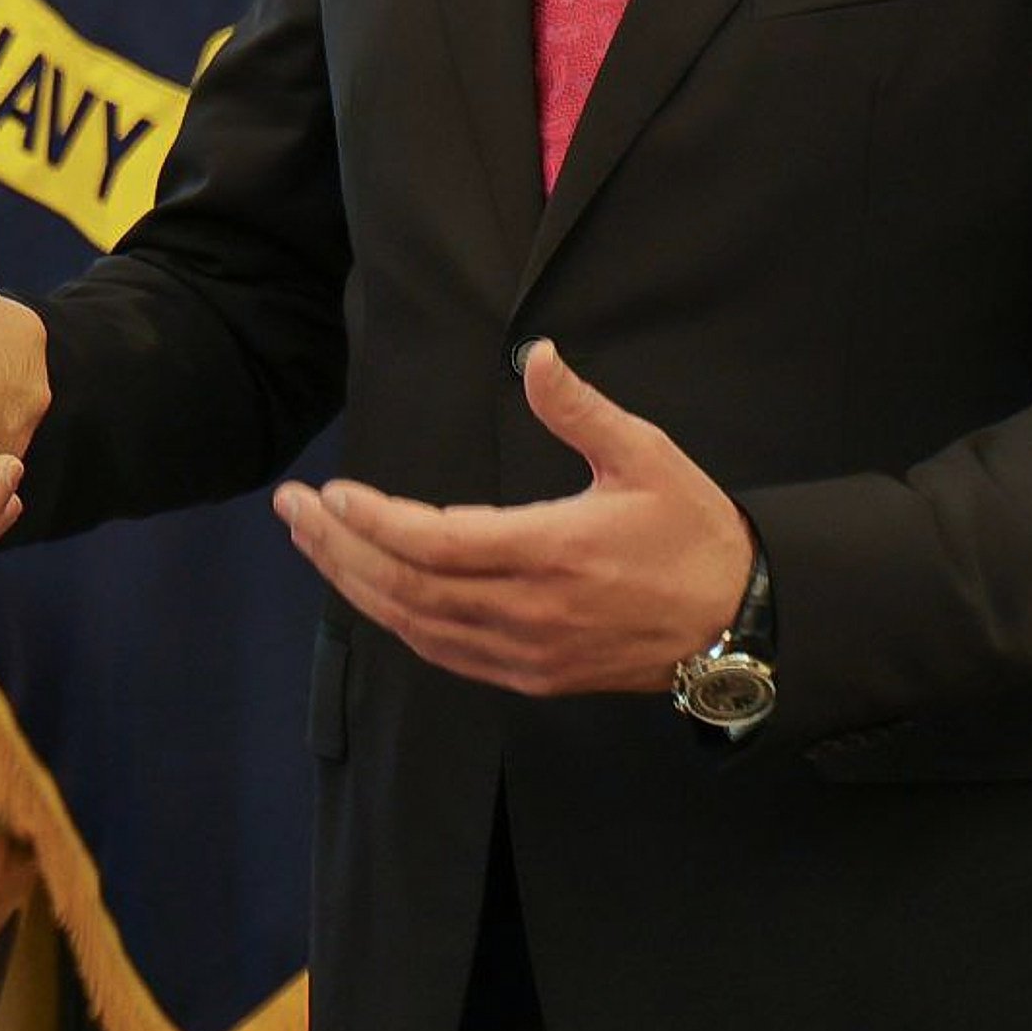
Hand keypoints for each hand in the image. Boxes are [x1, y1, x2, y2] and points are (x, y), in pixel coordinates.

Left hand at [274, 341, 749, 695]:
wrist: (739, 623)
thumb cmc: (693, 533)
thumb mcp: (646, 456)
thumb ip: (579, 409)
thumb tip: (536, 353)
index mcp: (552, 552)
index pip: (435, 543)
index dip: (373, 521)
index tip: (330, 493)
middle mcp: (529, 611)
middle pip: (406, 587)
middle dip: (338, 548)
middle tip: (292, 510)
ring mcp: (526, 653)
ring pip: (415, 624)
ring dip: (355, 585)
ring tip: (312, 543)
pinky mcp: (530, 677)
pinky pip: (443, 652)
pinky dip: (396, 620)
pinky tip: (369, 590)